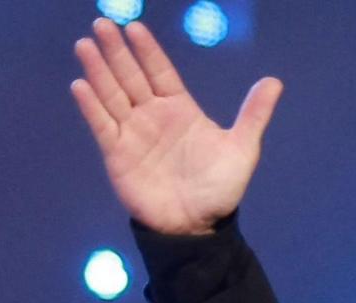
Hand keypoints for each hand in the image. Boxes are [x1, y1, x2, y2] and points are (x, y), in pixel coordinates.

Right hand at [70, 19, 278, 237]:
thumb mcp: (242, 149)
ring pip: (112, 94)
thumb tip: (274, 82)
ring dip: (98, 70)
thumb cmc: (219, 188)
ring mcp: (132, 132)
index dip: (147, 50)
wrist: (197, 225)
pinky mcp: (116, 152)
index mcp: (181, 110)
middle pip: (131, 76)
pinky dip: (91, 106)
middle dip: (116, 51)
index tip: (134, 27)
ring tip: (86, 45)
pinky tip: (81, 85)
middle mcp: (153, 115)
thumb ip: (254, 115)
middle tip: (102, 23)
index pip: (160, 72)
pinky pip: (101, 124)